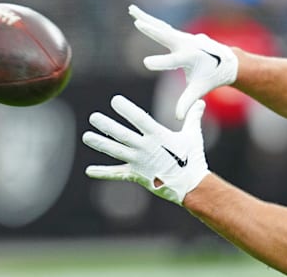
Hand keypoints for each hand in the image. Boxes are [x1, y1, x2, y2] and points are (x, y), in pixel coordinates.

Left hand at [83, 95, 208, 205]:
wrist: (191, 185)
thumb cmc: (192, 158)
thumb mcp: (193, 135)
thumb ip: (193, 117)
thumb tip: (200, 101)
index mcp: (158, 136)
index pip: (139, 119)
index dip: (126, 109)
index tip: (115, 100)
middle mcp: (145, 148)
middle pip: (122, 135)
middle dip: (106, 126)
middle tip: (93, 117)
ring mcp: (139, 162)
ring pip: (116, 151)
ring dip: (100, 144)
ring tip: (86, 137)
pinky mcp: (136, 175)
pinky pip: (117, 173)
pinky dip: (103, 172)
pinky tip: (89, 170)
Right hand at [128, 4, 237, 120]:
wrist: (226, 61)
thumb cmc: (211, 76)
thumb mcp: (199, 89)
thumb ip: (188, 102)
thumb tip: (178, 118)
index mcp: (190, 58)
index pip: (172, 61)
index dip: (160, 62)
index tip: (146, 63)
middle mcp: (186, 44)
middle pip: (166, 36)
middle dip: (153, 31)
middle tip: (139, 23)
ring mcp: (183, 37)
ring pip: (161, 26)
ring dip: (146, 18)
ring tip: (131, 9)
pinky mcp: (179, 35)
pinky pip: (162, 26)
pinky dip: (149, 20)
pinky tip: (136, 12)